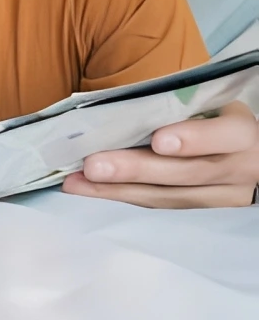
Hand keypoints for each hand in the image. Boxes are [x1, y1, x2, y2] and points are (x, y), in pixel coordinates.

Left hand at [63, 100, 258, 207]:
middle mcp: (240, 169)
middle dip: (137, 170)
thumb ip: (177, 106)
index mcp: (241, 134)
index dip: (194, 139)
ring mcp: (226, 197)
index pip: (225, 135)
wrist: (246, 154)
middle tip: (93, 166)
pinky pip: (161, 208)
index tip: (159, 141)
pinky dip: (123, 198)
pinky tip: (89, 191)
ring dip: (119, 191)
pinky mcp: (205, 214)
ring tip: (77, 182)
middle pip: (188, 173)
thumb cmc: (215, 118)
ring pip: (171, 198)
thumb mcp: (209, 105)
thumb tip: (118, 105)